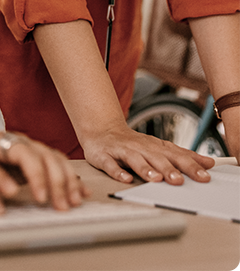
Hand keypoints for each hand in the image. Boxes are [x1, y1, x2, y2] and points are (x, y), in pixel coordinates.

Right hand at [81, 124, 214, 183]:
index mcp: (155, 146)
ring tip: (156, 179)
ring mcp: (122, 151)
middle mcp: (140, 147)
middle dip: (169, 169)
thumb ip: (183, 155)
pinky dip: (117, 171)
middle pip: (156, 158)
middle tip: (179, 181)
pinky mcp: (105, 156)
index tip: (204, 176)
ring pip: (134, 159)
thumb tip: (208, 163)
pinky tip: (125, 179)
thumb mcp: (159, 147)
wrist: (102, 130)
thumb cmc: (133, 143)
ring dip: (145, 169)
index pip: (175, 155)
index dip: (190, 165)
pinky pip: (111, 164)